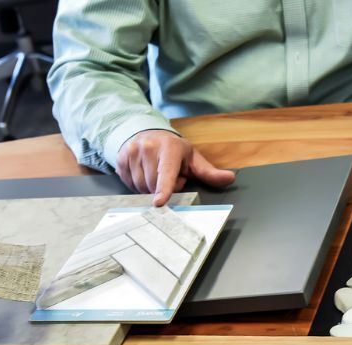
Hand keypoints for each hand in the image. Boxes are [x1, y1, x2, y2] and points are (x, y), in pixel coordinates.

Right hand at [117, 130, 236, 204]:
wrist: (147, 133)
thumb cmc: (174, 151)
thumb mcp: (193, 159)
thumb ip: (209, 173)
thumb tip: (230, 178)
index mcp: (169, 148)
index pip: (166, 173)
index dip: (164, 189)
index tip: (158, 202)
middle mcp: (148, 147)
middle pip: (153, 186)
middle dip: (161, 189)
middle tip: (167, 176)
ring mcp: (132, 152)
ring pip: (140, 187)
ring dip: (149, 188)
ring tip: (155, 173)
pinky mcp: (121, 159)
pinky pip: (129, 183)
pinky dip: (137, 184)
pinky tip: (143, 173)